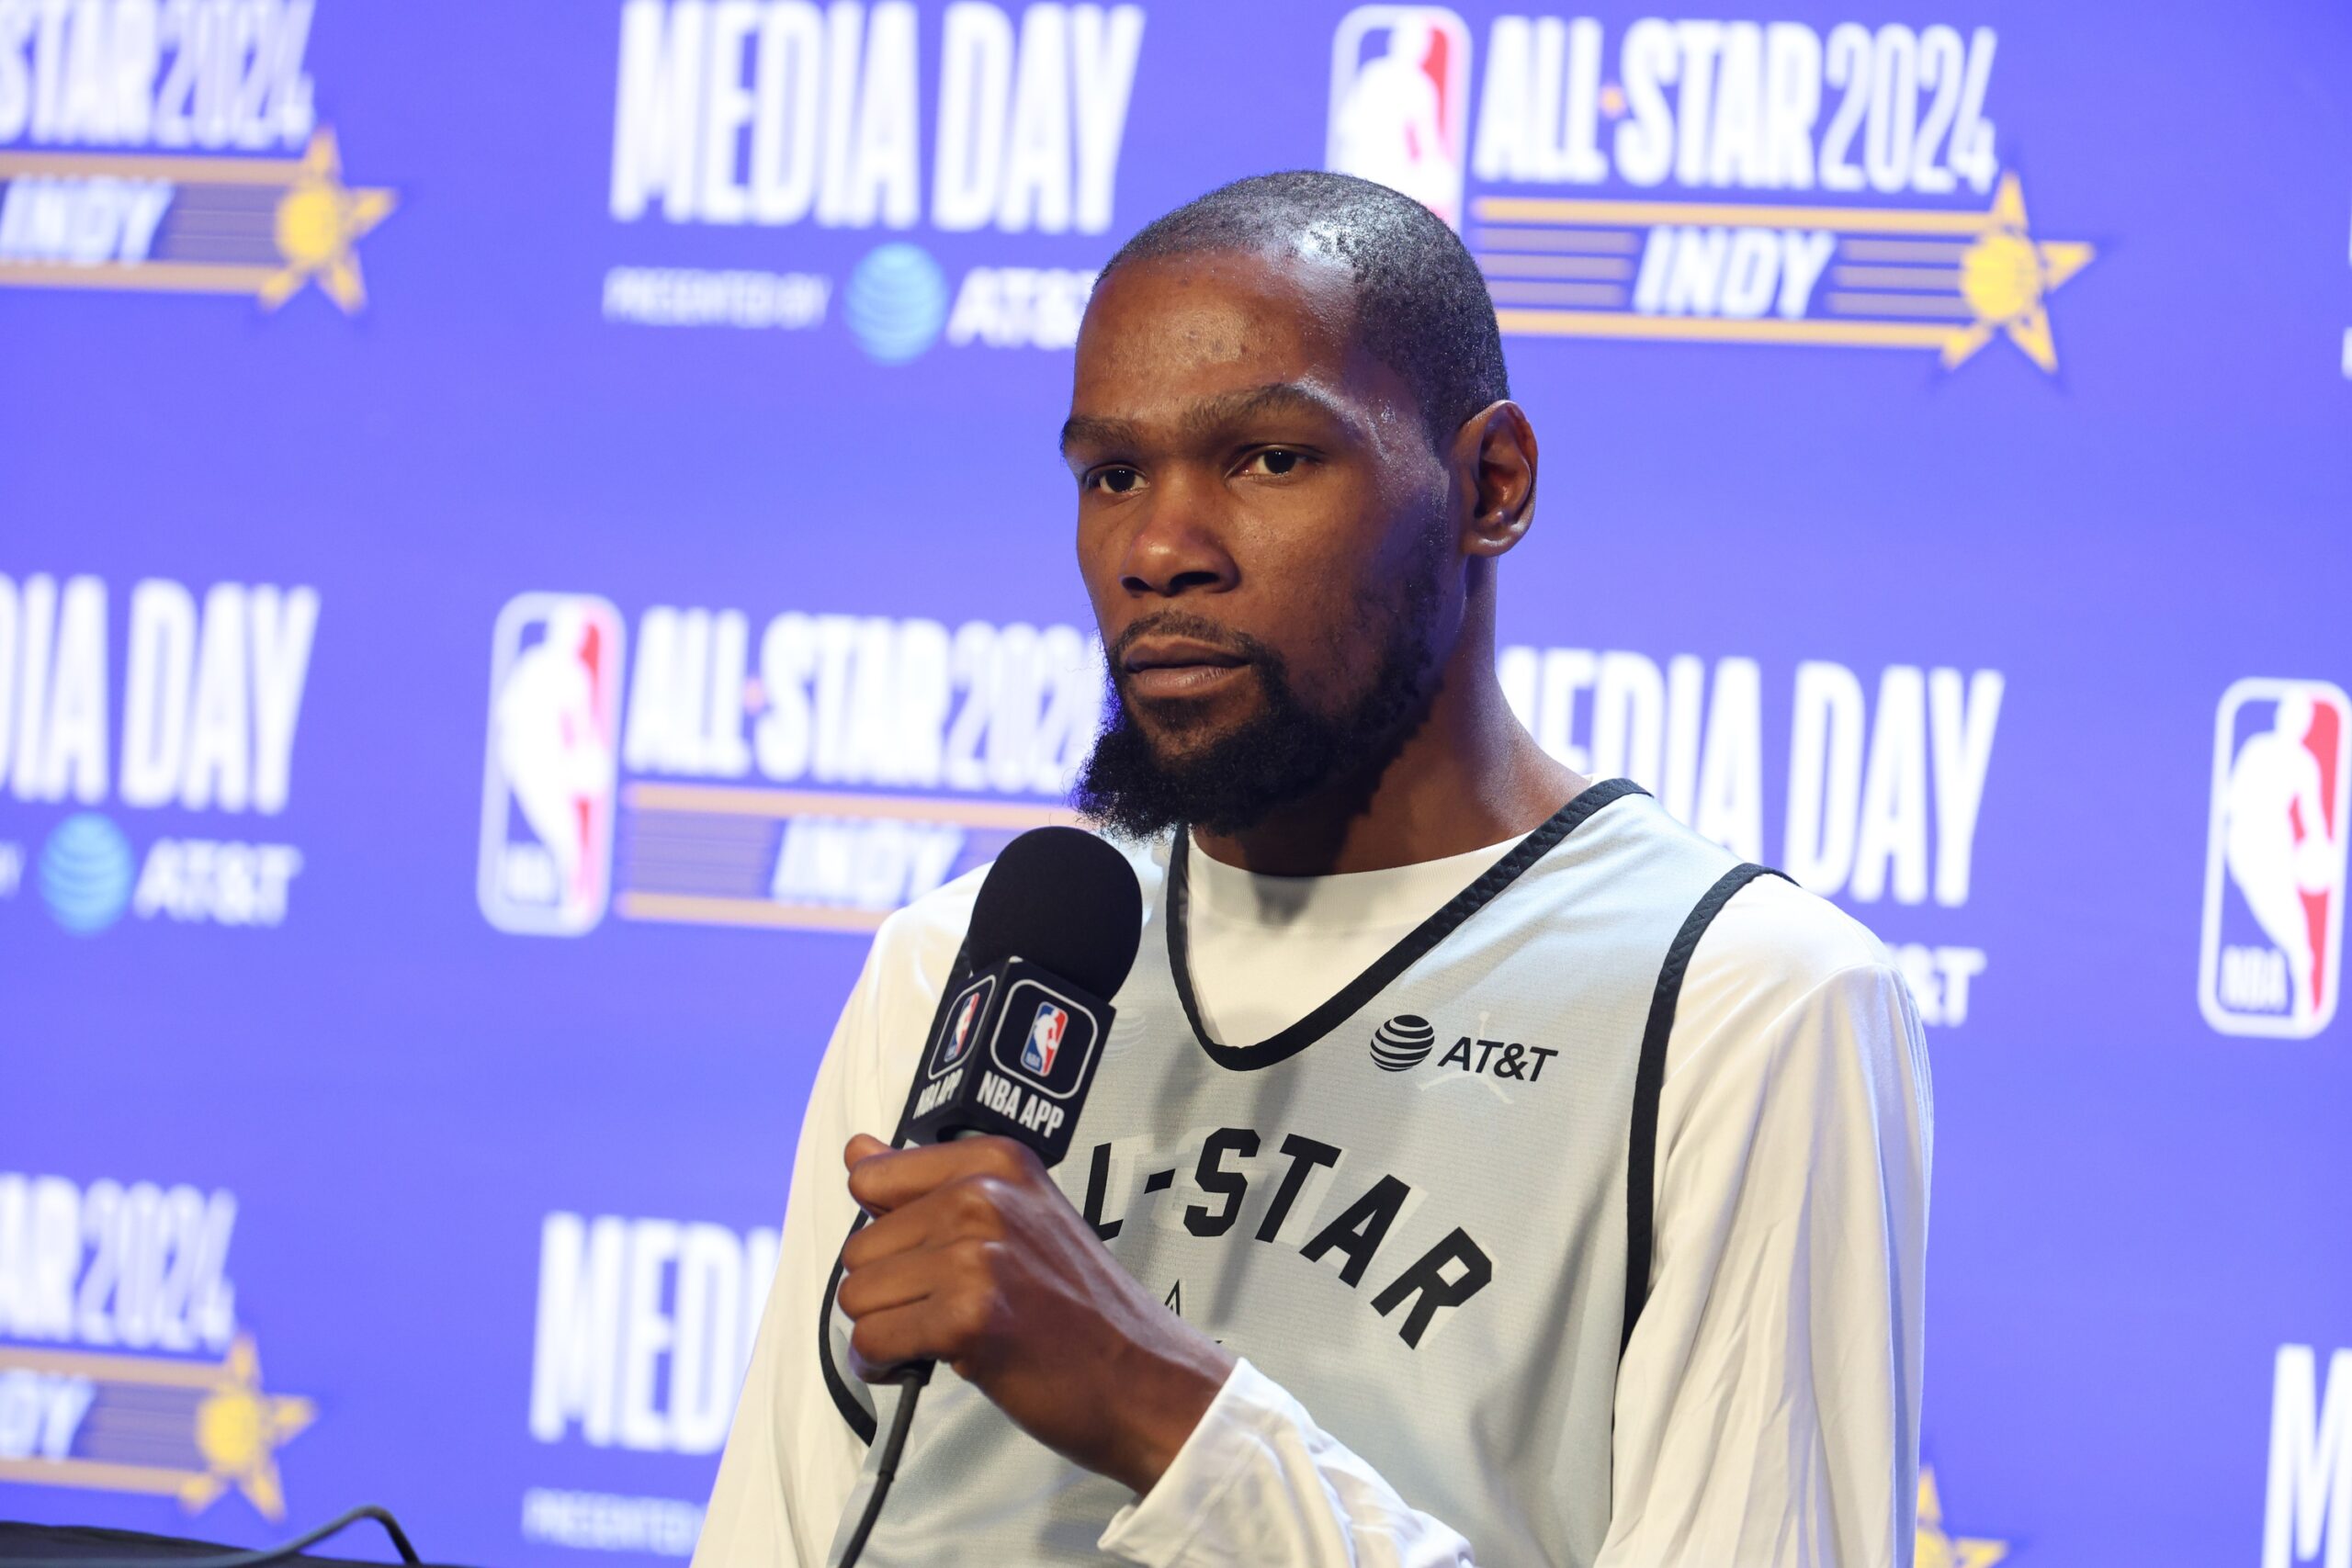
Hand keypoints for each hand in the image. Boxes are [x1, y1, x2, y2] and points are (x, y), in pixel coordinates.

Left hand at [836, 1133, 1236, 1494]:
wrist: (1143, 1377)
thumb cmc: (1080, 1307)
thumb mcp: (1016, 1216)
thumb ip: (928, 1183)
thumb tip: (857, 1150)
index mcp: (996, 1161)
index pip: (871, 1176)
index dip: (887, 1232)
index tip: (926, 1257)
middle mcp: (983, 1197)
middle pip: (859, 1247)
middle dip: (889, 1291)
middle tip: (949, 1309)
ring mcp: (977, 1255)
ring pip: (857, 1297)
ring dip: (887, 1330)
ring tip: (945, 1336)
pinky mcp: (968, 1317)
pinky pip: (871, 1343)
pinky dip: (884, 1366)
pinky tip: (928, 1363)